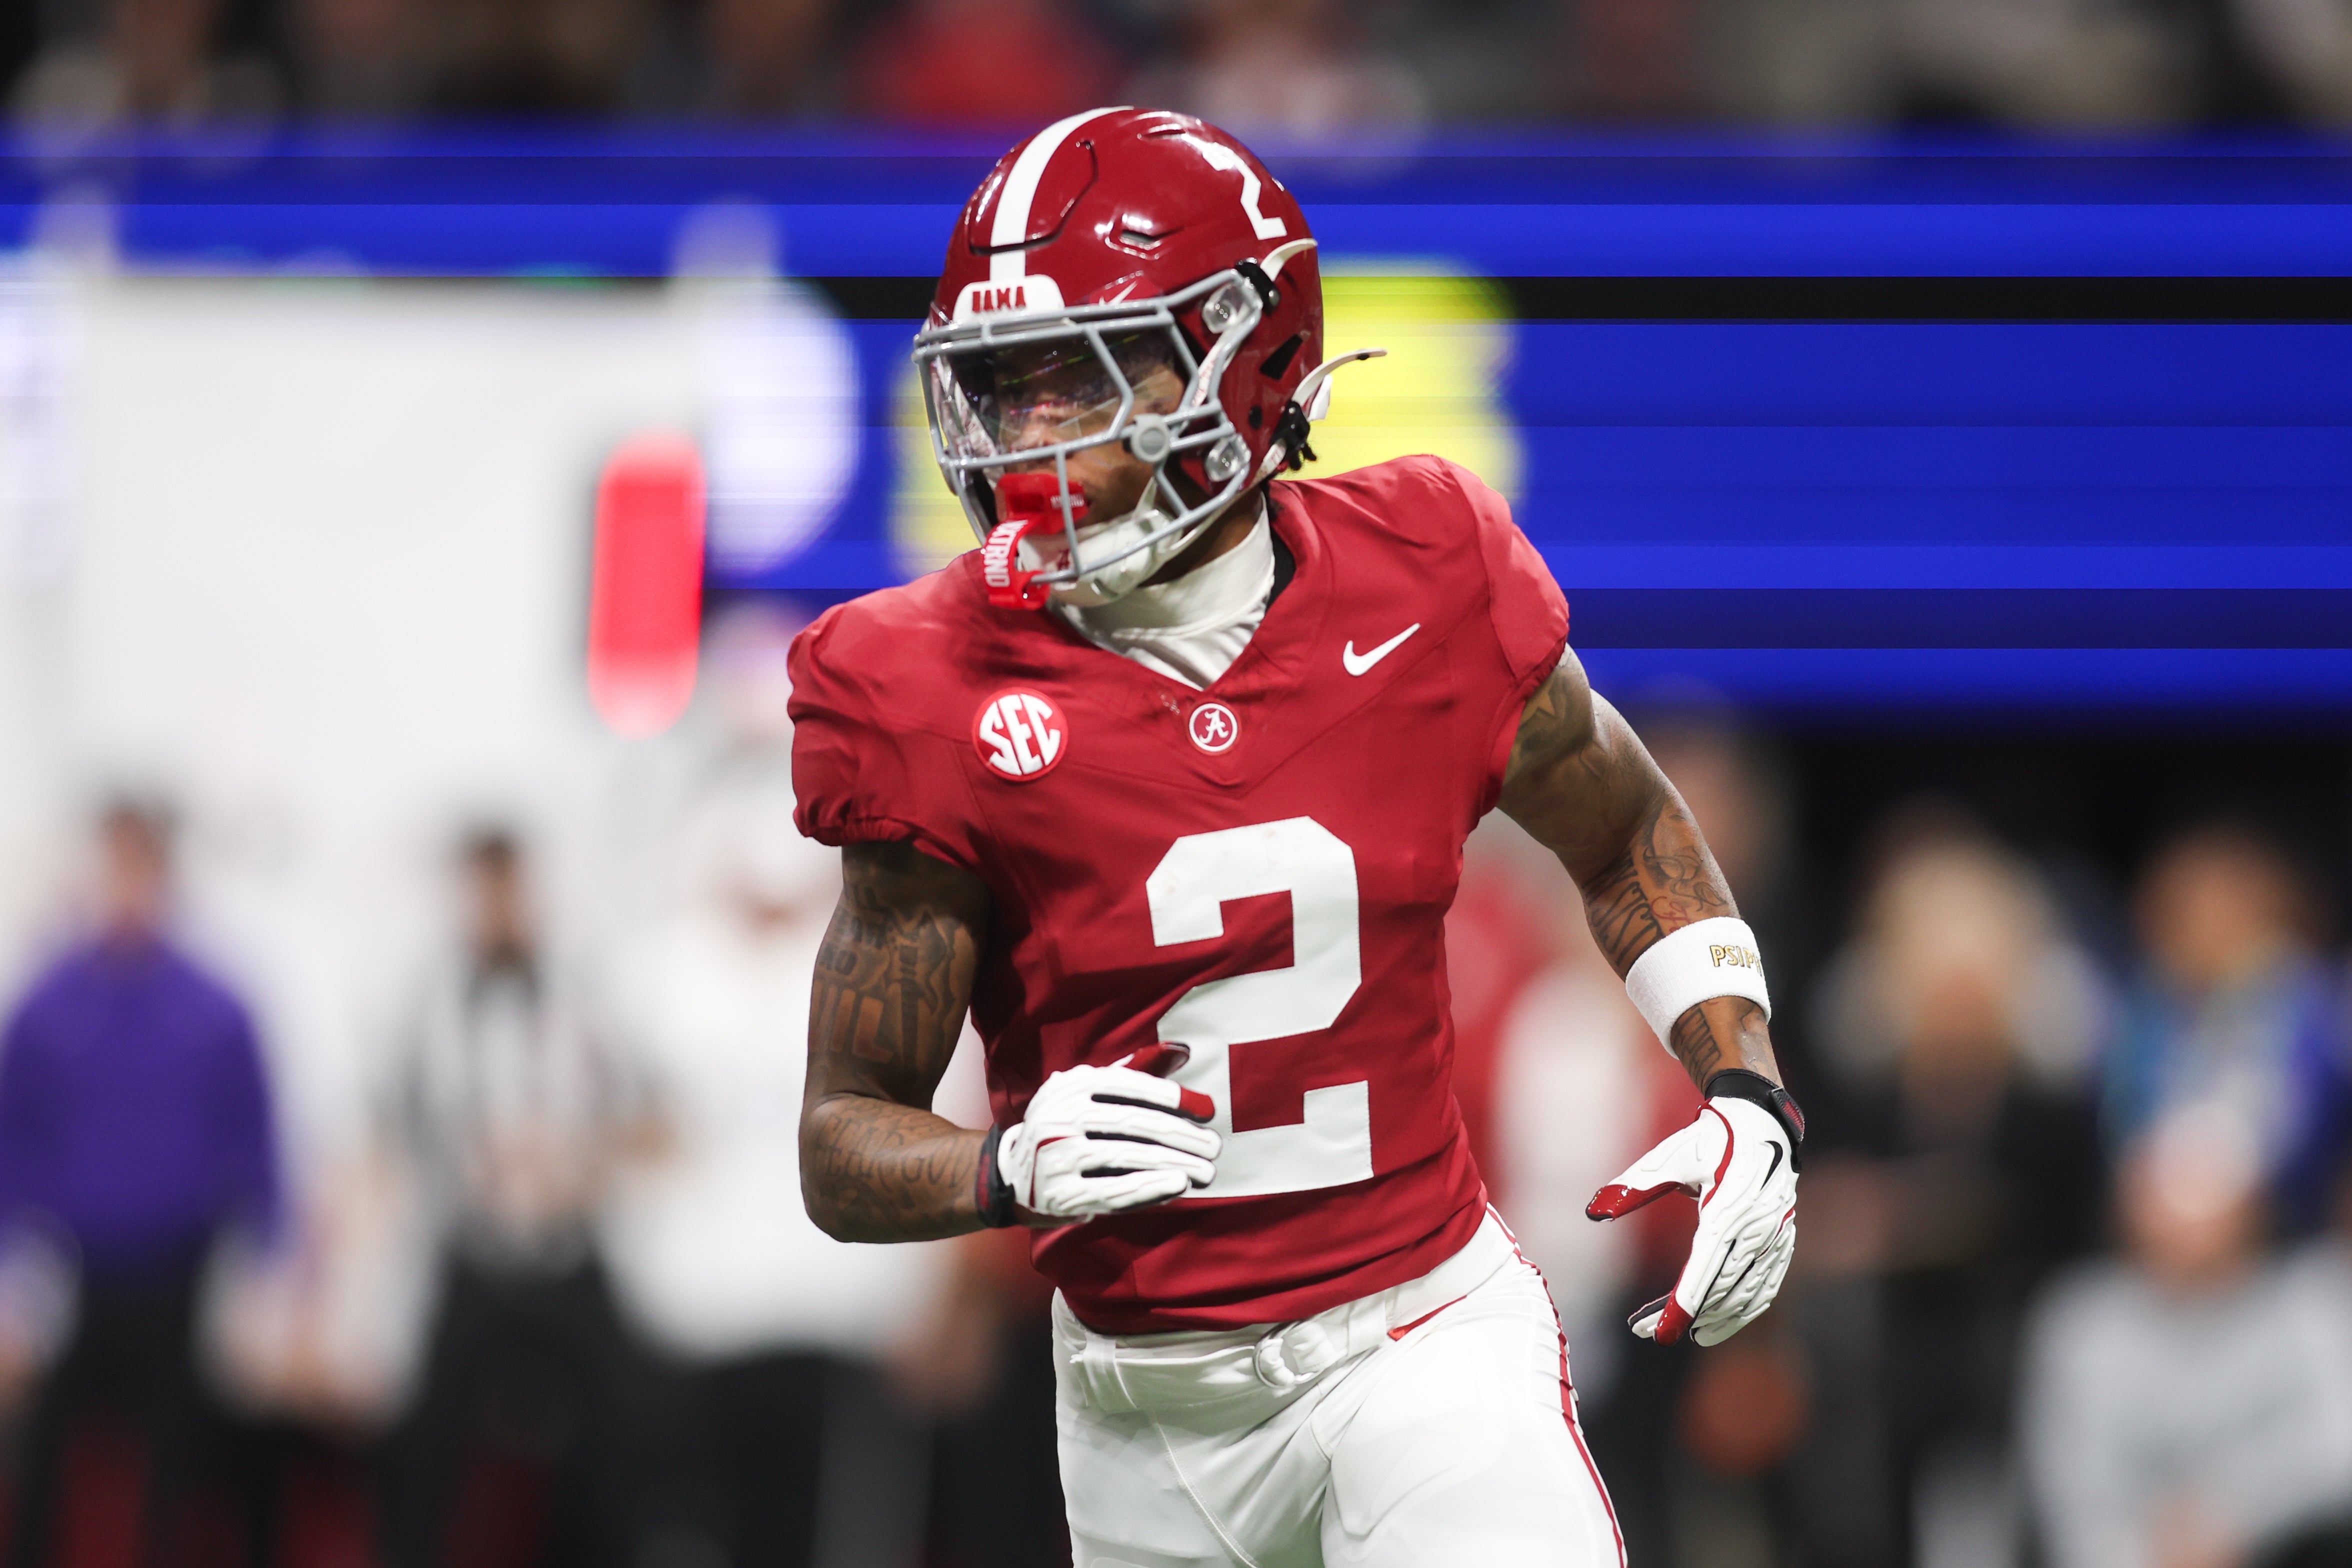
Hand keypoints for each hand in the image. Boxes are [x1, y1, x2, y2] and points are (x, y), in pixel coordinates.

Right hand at [996, 1047, 1220, 1220]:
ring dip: (1174, 1164)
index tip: (1208, 1111)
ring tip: (1206, 1171)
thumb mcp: (1091, 1093)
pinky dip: (1148, 1189)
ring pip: (1127, 1156)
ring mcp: (1057, 1155)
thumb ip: (1134, 1072)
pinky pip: (1112, 1191)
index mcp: (1073, 1084)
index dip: (1174, 1097)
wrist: (1013, 1174)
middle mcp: (1061, 1115)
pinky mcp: (1059, 1194)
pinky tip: (1178, 1186)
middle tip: (1215, 1146)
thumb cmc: (1068, 1128)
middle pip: (1133, 1123)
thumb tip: (1182, 1051)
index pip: (1131, 1087)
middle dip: (1181, 1135)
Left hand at [1587, 1097, 1796, 1345]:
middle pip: (1720, 1288)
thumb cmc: (1709, 1140)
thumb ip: (1632, 1187)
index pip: (1703, 1269)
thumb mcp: (1668, 1157)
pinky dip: (1743, 1312)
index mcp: (1727, 1208)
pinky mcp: (1783, 1242)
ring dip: (1715, 1321)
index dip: (1681, 1305)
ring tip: (1679, 1333)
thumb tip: (1593, 1211)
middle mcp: (1756, 1228)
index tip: (1658, 1334)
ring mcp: (1774, 1238)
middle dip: (1686, 1316)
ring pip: (1746, 1295)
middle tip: (1647, 1332)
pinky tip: (1717, 1325)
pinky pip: (1766, 1287)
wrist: (1762, 1124)